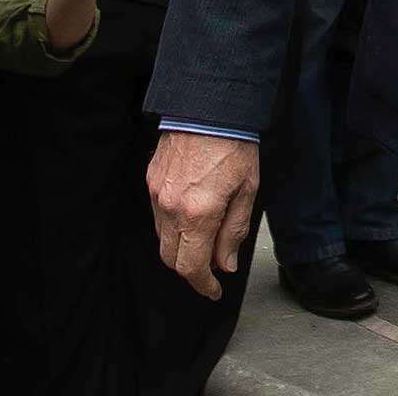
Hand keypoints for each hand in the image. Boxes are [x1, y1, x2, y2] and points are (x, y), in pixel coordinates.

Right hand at [149, 131, 259, 300]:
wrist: (209, 108)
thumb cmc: (234, 146)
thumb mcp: (246, 190)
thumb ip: (233, 232)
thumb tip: (224, 264)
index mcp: (198, 213)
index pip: (191, 267)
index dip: (202, 285)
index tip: (213, 290)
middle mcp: (171, 208)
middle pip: (171, 258)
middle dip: (191, 269)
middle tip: (210, 269)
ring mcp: (157, 194)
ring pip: (162, 238)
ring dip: (181, 246)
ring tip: (205, 238)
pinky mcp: (151, 181)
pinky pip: (157, 215)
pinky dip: (172, 225)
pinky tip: (190, 215)